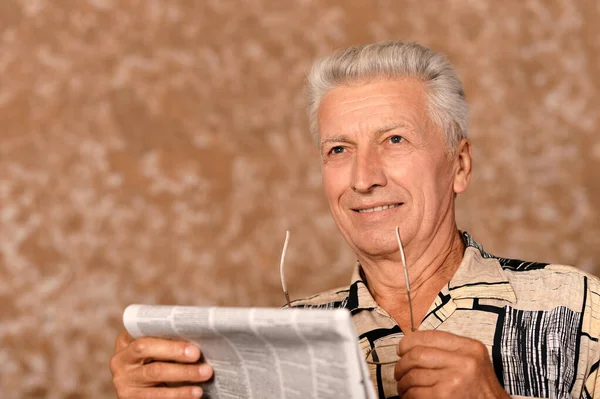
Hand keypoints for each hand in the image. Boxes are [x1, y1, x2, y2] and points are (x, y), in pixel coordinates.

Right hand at [110, 331, 213, 398]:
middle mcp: (121, 364)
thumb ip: (167, 338)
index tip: (195, 352)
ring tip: (200, 390)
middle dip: (182, 371)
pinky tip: (190, 396)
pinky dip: (175, 398)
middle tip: (206, 370)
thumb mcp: (153, 341)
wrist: (135, 372)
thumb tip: (201, 340)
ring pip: (156, 391)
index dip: (172, 348)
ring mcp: (125, 385)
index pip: (147, 344)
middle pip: (154, 369)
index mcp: (126, 343)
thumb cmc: (151, 349)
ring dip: (181, 391)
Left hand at [394, 330, 509, 398]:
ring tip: (404, 387)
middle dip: (402, 364)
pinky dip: (408, 396)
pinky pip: (415, 392)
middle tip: (399, 372)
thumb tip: (412, 346)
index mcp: (470, 347)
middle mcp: (464, 361)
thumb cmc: (480, 389)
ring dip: (403, 383)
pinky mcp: (445, 397)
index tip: (401, 349)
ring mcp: (454, 380)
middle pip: (417, 355)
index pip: (430, 336)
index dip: (408, 342)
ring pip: (413, 375)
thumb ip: (449, 350)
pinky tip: (411, 396)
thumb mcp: (473, 361)